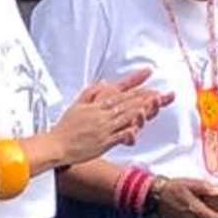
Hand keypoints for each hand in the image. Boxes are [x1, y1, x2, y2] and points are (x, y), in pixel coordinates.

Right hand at [47, 70, 162, 169]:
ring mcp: (104, 128)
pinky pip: (119, 135)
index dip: (135, 81)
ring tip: (156, 102)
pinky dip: (129, 131)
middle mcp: (102, 114)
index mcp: (97, 105)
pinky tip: (139, 127)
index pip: (120, 90)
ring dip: (142, 109)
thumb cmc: (66, 128)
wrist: (57, 145)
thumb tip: (105, 83)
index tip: (147, 73)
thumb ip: (91, 93)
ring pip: (126, 116)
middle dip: (145, 95)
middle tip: (160, 90)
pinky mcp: (104, 142)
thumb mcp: (77, 105)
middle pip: (127, 102)